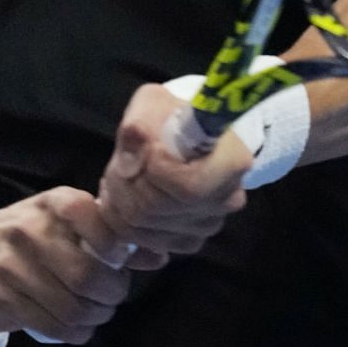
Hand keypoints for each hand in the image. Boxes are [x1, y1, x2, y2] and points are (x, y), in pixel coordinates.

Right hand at [0, 187, 135, 344]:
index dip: (119, 251)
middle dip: (111, 295)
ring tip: (94, 313)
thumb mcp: (64, 228)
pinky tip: (75, 328)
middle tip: (109, 298)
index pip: (101, 222)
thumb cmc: (28, 245)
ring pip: (74, 306)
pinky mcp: (0, 297)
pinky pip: (54, 326)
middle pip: (91, 276)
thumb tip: (160, 255)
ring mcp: (11, 263)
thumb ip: (109, 238)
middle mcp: (29, 228)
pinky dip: (75, 333)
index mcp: (54, 203)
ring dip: (94, 317)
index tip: (117, 264)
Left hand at [97, 83, 250, 255]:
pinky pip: (148, 243)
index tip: (141, 150)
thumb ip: (140, 123)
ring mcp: (209, 224)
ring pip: (147, 229)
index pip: (187, 187)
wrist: (186, 136)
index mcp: (231, 161)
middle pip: (158, 210)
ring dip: (120, 204)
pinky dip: (128, 223)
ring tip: (119, 179)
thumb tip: (130, 157)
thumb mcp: (154, 103)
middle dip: (124, 187)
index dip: (153, 172)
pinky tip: (128, 198)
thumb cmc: (173, 115)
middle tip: (116, 166)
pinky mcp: (191, 239)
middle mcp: (226, 200)